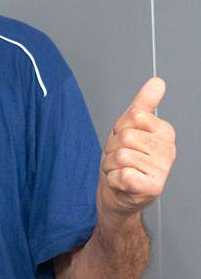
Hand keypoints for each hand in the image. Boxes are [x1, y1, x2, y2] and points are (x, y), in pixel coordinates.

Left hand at [99, 77, 175, 220]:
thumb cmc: (123, 162)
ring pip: (120, 156)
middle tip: (119, 160)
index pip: (133, 116)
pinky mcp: (152, 187)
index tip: (123, 141)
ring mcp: (162, 170)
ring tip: (120, 171)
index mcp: (164, 132)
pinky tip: (122, 183)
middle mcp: (168, 150)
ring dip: (111, 165)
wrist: (118, 196)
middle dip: (112, 149)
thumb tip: (157, 82)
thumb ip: (143, 104)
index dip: (119, 128)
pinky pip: (121, 174)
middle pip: (125, 136)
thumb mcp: (129, 128)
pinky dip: (113, 180)